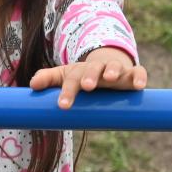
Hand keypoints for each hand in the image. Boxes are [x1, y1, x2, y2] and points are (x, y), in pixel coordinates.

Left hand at [29, 48, 145, 108]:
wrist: (107, 66)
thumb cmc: (83, 76)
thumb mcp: (65, 76)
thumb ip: (49, 79)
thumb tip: (31, 85)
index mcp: (80, 71)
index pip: (72, 80)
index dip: (67, 92)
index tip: (62, 106)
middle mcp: (98, 69)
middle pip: (93, 69)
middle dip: (89, 77)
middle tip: (86, 86)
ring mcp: (116, 70)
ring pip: (115, 67)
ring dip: (113, 71)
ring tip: (111, 78)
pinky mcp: (133, 74)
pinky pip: (138, 73)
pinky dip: (139, 77)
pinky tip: (139, 86)